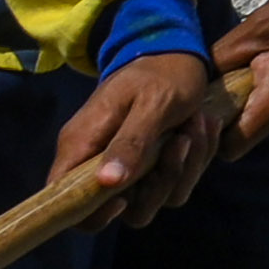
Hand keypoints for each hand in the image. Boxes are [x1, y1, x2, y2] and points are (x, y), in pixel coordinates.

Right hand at [55, 51, 236, 228]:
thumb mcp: (151, 104)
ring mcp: (131, 166)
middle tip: (181, 142)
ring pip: (156, 200)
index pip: (65, 202)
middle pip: (123, 210)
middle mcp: (101, 163)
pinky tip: (202, 128)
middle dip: (162, 183)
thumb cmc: (159, 74)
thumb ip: (130, 141)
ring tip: (196, 125)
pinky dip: (196, 161)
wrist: (178, 53)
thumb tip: (106, 182)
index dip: (91, 215)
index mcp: (83, 146)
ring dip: (185, 168)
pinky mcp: (155, 166)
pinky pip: (175, 184)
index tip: (126, 197)